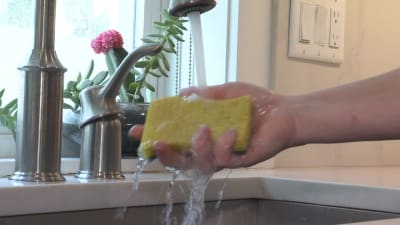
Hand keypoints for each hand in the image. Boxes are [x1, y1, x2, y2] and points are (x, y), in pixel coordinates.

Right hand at [129, 82, 297, 172]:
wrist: (283, 112)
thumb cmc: (255, 103)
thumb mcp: (225, 93)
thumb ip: (204, 95)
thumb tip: (182, 95)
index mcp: (204, 134)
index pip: (174, 140)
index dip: (154, 138)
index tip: (138, 131)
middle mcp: (211, 148)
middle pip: (181, 162)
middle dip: (166, 154)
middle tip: (158, 143)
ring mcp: (224, 157)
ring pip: (200, 165)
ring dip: (197, 147)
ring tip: (203, 129)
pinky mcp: (240, 161)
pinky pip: (224, 159)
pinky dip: (224, 144)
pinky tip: (232, 130)